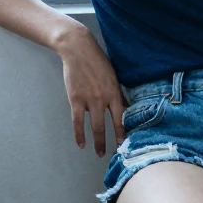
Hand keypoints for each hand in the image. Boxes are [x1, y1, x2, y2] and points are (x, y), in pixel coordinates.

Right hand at [55, 26, 126, 157]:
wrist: (78, 49)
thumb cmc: (97, 61)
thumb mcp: (113, 76)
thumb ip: (118, 93)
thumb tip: (126, 108)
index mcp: (114, 92)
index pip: (122, 117)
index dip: (124, 132)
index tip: (127, 143)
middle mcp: (103, 98)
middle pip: (108, 125)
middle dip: (110, 141)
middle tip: (113, 153)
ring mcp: (89, 100)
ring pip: (95, 126)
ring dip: (97, 142)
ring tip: (98, 153)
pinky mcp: (75, 99)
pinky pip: (77, 121)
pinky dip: (79, 134)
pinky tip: (81, 143)